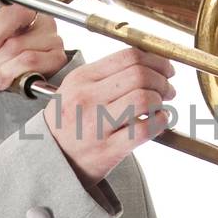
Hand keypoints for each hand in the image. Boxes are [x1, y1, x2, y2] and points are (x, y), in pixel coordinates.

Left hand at [0, 0, 67, 90]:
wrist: (26, 88)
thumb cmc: (4, 63)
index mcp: (17, 9)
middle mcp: (37, 15)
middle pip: (15, 12)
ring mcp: (51, 34)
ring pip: (17, 45)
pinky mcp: (57, 54)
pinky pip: (29, 61)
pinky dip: (11, 73)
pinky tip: (4, 80)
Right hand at [42, 46, 177, 184]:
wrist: (49, 160)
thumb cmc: (68, 123)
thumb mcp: (75, 89)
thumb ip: (107, 75)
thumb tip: (150, 65)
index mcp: (82, 78)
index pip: (128, 57)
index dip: (156, 61)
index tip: (166, 69)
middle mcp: (87, 98)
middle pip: (139, 75)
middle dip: (162, 80)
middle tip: (168, 89)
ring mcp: (97, 124)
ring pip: (143, 98)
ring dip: (161, 100)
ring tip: (162, 106)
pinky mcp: (108, 149)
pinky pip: (144, 129)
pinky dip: (160, 122)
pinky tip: (160, 121)